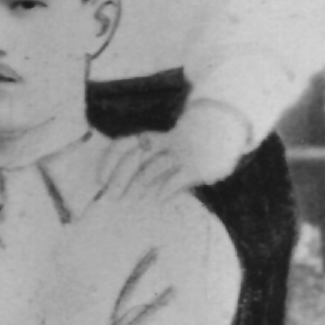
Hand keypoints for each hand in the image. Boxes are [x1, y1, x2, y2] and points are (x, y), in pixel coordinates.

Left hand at [96, 105, 247, 200]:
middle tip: (111, 197)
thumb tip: (122, 181)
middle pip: (134, 159)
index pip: (124, 144)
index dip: (109, 160)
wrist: (225, 125)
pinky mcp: (196, 166)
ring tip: (131, 199)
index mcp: (153, 136)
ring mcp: (180, 153)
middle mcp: (163, 142)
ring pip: (151, 169)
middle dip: (119, 179)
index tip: (99, 179)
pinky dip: (164, 190)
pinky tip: (158, 200)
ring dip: (138, 186)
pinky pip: (175, 180)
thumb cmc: (188, 140)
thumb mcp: (166, 143)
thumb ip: (149, 158)